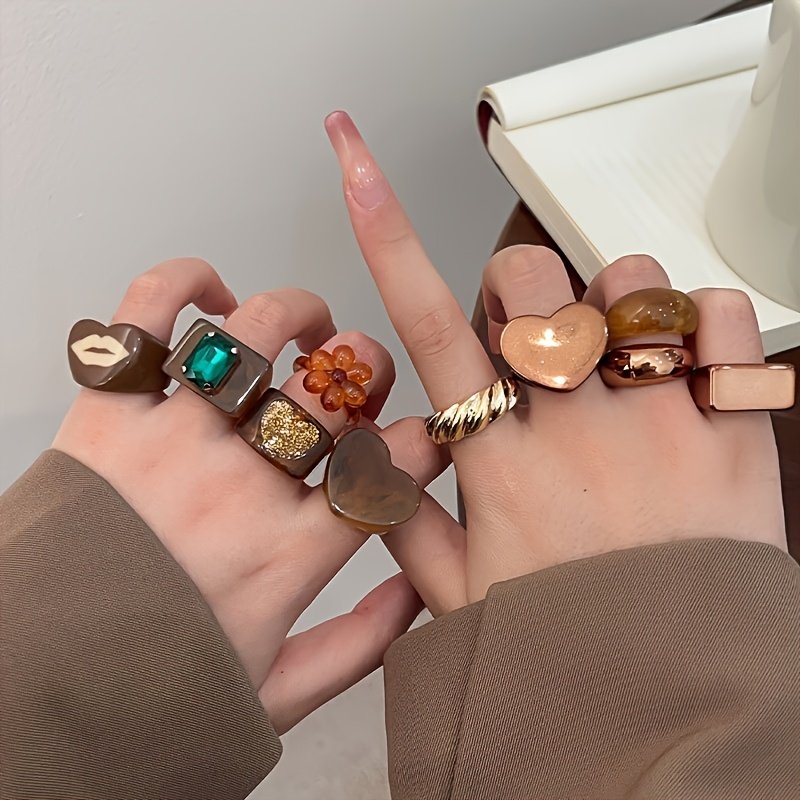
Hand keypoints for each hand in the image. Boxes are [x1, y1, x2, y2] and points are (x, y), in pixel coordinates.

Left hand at [53, 260, 447, 731]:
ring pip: (260, 333)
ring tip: (306, 328)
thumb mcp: (276, 694)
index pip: (391, 467)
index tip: (422, 433)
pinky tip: (213, 293)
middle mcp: (238, 486)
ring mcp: (171, 440)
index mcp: (288, 554)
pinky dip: (185, 281)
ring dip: (299, 315)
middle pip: (336, 387)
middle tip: (361, 378)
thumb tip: (419, 592)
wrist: (31, 688)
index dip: (426, 437)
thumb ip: (360, 646)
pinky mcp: (107, 413)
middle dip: (369, 367)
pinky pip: (147, 313)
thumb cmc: (150, 686)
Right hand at [324, 111, 786, 612]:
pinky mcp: (729, 424)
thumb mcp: (461, 599)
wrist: (677, 702)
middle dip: (523, 282)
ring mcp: (653, 416)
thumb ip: (408, 525)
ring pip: (630, 283)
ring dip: (616, 298)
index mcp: (496, 458)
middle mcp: (568, 422)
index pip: (422, 321)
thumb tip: (376, 466)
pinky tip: (689, 358)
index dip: (383, 233)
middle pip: (530, 277)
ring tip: (619, 351)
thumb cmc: (569, 646)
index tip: (356, 164)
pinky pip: (721, 315)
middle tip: (537, 330)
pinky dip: (706, 316)